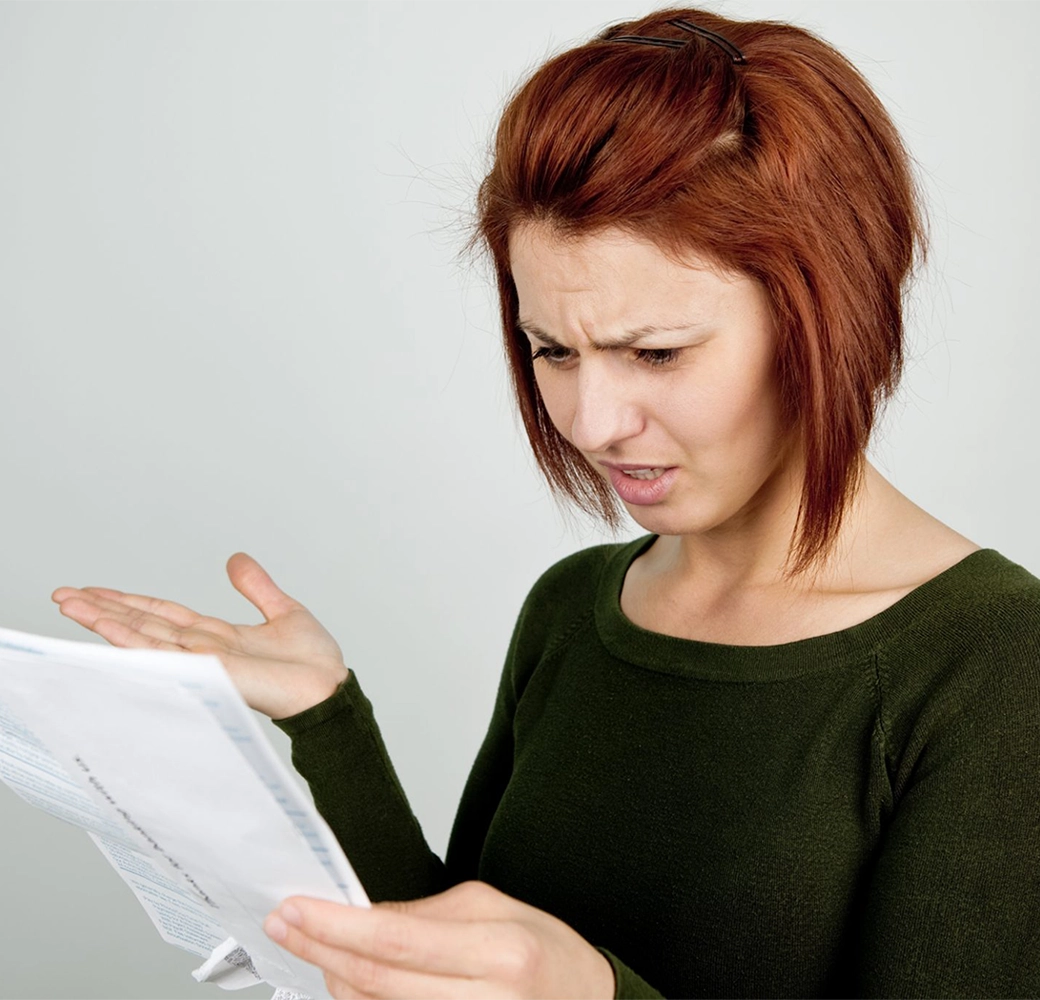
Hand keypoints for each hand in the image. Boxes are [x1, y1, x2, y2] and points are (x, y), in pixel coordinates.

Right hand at [52, 553, 347, 718]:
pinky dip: (134, 641)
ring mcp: (202, 662)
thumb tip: (235, 558)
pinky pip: (165, 654)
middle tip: (63, 594)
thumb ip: (256, 587)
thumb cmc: (312, 662)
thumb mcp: (282, 610)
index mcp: (216, 636)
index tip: (98, 590)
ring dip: (106, 620)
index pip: (163, 614)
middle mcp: (202, 649)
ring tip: (70, 604)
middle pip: (143, 623)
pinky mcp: (209, 672)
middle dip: (103, 609)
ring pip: (144, 636)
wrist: (330, 688)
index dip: (130, 601)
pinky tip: (108, 628)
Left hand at [263, 881, 615, 999]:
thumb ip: (426, 913)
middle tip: (286, 926)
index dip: (335, 925)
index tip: (295, 910)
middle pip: (376, 983)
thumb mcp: (495, 908)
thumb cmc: (546, 953)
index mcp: (501, 952)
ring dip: (337, 982)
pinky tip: (351, 984)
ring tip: (322, 952)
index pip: (395, 938)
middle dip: (322, 951)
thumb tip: (364, 917)